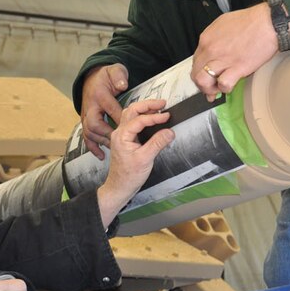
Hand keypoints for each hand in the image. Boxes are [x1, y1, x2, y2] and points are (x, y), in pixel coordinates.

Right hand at [79, 63, 129, 158]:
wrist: (92, 76)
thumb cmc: (107, 75)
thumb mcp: (115, 70)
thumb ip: (119, 77)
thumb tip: (123, 85)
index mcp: (100, 95)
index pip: (111, 109)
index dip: (122, 119)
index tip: (134, 127)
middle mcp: (90, 107)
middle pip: (94, 124)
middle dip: (108, 134)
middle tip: (121, 142)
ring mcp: (85, 115)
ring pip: (89, 132)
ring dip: (101, 142)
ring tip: (113, 150)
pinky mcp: (85, 121)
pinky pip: (86, 136)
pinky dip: (92, 148)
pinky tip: (101, 156)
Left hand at [97, 99, 175, 227]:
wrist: (120, 187)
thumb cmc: (129, 175)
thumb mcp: (145, 159)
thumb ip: (157, 143)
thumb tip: (170, 131)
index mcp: (122, 136)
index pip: (139, 120)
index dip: (154, 117)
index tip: (167, 116)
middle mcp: (120, 132)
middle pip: (132, 111)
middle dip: (147, 105)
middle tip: (163, 104)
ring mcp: (122, 135)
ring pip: (131, 115)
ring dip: (144, 109)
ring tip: (159, 108)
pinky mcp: (126, 139)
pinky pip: (133, 122)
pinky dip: (143, 117)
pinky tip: (152, 119)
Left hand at [191, 3, 278, 101]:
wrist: (267, 23)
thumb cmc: (250, 21)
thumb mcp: (223, 23)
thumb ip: (214, 37)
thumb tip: (213, 50)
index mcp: (207, 38)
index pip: (195, 61)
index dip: (200, 72)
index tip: (205, 76)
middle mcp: (211, 49)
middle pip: (195, 73)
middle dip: (202, 84)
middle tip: (210, 87)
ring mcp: (222, 59)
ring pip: (203, 81)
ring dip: (209, 89)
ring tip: (217, 89)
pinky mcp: (236, 68)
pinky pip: (223, 84)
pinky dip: (225, 88)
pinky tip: (230, 85)